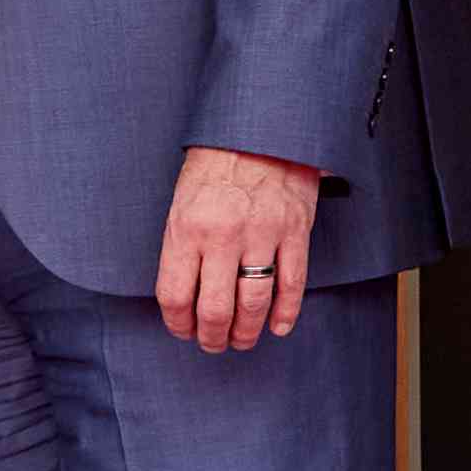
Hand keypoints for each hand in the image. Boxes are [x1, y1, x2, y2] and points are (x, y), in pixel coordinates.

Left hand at [153, 145, 327, 354]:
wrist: (260, 125)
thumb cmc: (215, 163)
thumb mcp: (182, 200)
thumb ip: (182, 246)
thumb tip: (183, 295)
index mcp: (187, 228)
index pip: (175, 296)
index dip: (178, 324)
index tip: (183, 330)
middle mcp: (222, 236)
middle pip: (215, 309)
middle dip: (212, 337)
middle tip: (213, 344)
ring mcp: (262, 235)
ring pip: (254, 304)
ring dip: (246, 332)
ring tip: (241, 341)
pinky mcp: (294, 232)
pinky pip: (292, 285)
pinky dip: (286, 313)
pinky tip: (278, 326)